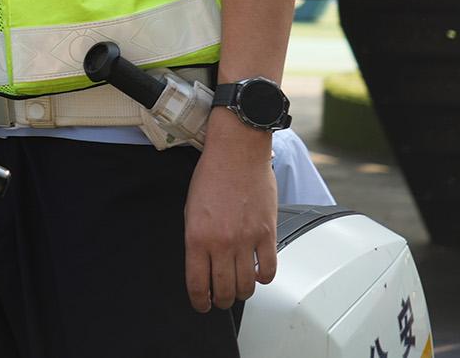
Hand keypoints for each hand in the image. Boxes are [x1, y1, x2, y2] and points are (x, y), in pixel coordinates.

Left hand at [184, 114, 277, 309]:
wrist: (237, 154)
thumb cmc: (211, 176)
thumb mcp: (190, 209)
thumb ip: (196, 239)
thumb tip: (202, 263)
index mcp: (196, 237)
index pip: (197, 283)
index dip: (199, 300)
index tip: (201, 305)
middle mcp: (222, 243)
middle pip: (223, 289)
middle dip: (220, 300)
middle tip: (220, 300)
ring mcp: (246, 240)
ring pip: (247, 285)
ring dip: (242, 293)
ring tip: (238, 290)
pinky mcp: (267, 235)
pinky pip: (269, 270)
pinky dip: (264, 278)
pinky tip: (258, 275)